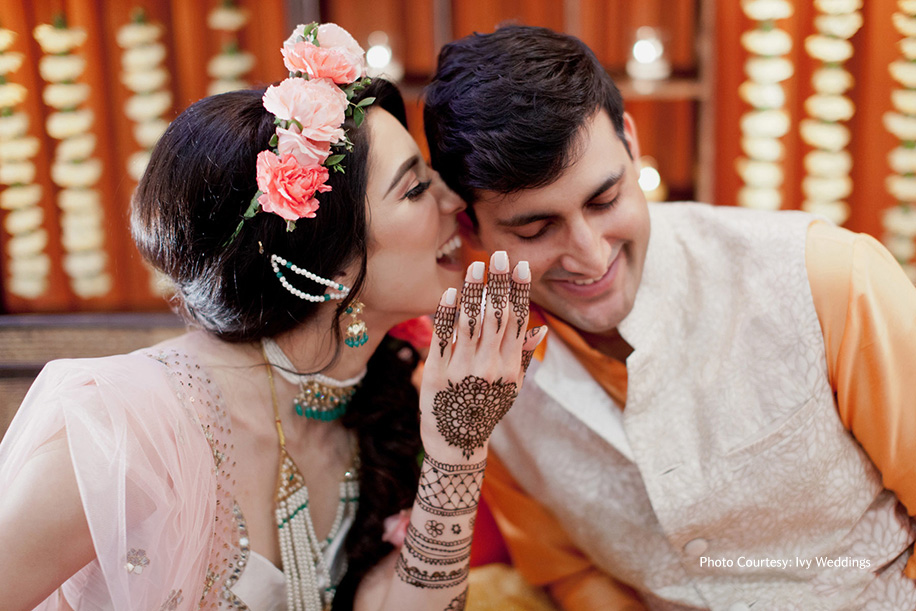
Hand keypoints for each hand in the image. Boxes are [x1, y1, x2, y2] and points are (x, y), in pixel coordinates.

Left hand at [419, 251, 545, 461]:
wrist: (457, 444)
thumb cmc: (485, 412)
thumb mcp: (510, 390)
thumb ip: (523, 358)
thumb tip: (540, 331)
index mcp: (510, 367)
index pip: (517, 321)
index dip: (519, 292)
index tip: (521, 267)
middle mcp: (489, 366)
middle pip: (496, 316)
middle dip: (498, 283)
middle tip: (499, 255)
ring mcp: (463, 369)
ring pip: (470, 322)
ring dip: (473, 291)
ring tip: (475, 265)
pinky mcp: (437, 373)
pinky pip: (442, 338)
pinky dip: (446, 314)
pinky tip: (449, 293)